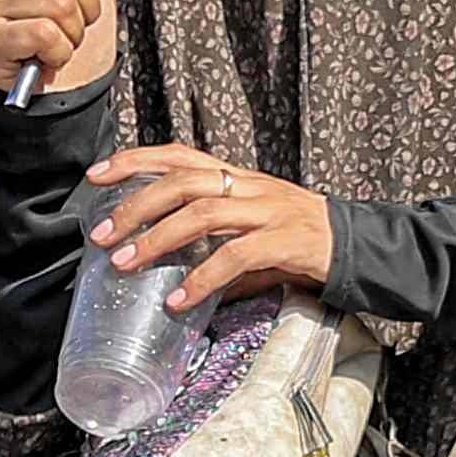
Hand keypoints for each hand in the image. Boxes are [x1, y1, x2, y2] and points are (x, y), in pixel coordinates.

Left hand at [88, 143, 334, 303]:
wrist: (360, 246)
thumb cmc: (301, 240)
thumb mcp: (252, 232)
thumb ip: (214, 247)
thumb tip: (172, 282)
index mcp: (238, 178)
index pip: (180, 156)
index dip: (135, 160)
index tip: (95, 175)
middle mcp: (250, 187)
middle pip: (183, 181)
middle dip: (136, 205)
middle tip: (103, 235)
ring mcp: (269, 211)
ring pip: (203, 214)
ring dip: (158, 240)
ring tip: (126, 264)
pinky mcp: (286, 241)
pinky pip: (236, 256)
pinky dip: (203, 279)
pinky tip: (180, 300)